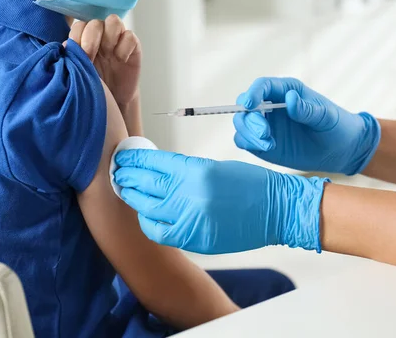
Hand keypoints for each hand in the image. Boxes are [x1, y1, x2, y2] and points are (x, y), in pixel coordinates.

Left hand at [69, 15, 141, 104]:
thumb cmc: (95, 85)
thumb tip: (65, 45)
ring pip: (114, 21)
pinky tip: (121, 60)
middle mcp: (101, 36)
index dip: (77, 38)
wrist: (115, 99)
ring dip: (109, 37)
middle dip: (90, 38)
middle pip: (95, 22)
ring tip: (109, 54)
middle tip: (90, 56)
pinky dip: (124, 47)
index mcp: (84, 39)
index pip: (79, 26)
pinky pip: (130, 35)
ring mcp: (117, 39)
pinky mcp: (133, 46)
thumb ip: (71, 56)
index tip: (78, 56)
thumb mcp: (80, 72)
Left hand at [114, 150, 328, 254]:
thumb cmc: (250, 184)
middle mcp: (189, 195)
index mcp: (196, 171)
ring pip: (147, 208)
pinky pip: (160, 232)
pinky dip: (149, 222)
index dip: (135, 160)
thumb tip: (157, 173)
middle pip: (145, 184)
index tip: (124, 156)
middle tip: (118, 171)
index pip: (154, 163)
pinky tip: (146, 214)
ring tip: (127, 189)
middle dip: (128, 176)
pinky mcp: (194, 239)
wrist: (276, 210)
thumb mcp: (213, 166)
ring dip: (134, 197)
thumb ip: (184, 171)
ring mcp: (191, 220)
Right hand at [233, 77, 380, 175]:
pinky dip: (250, 144)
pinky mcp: (262, 143)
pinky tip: (269, 148)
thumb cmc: (335, 126)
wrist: (340, 150)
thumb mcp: (326, 117)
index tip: (250, 105)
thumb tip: (290, 99)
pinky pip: (244, 141)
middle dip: (250, 120)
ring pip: (242, 125)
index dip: (253, 93)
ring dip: (249, 133)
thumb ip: (307, 109)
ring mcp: (265, 125)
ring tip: (269, 145)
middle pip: (245, 107)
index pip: (262, 86)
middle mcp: (270, 106)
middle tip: (265, 134)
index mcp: (286, 91)